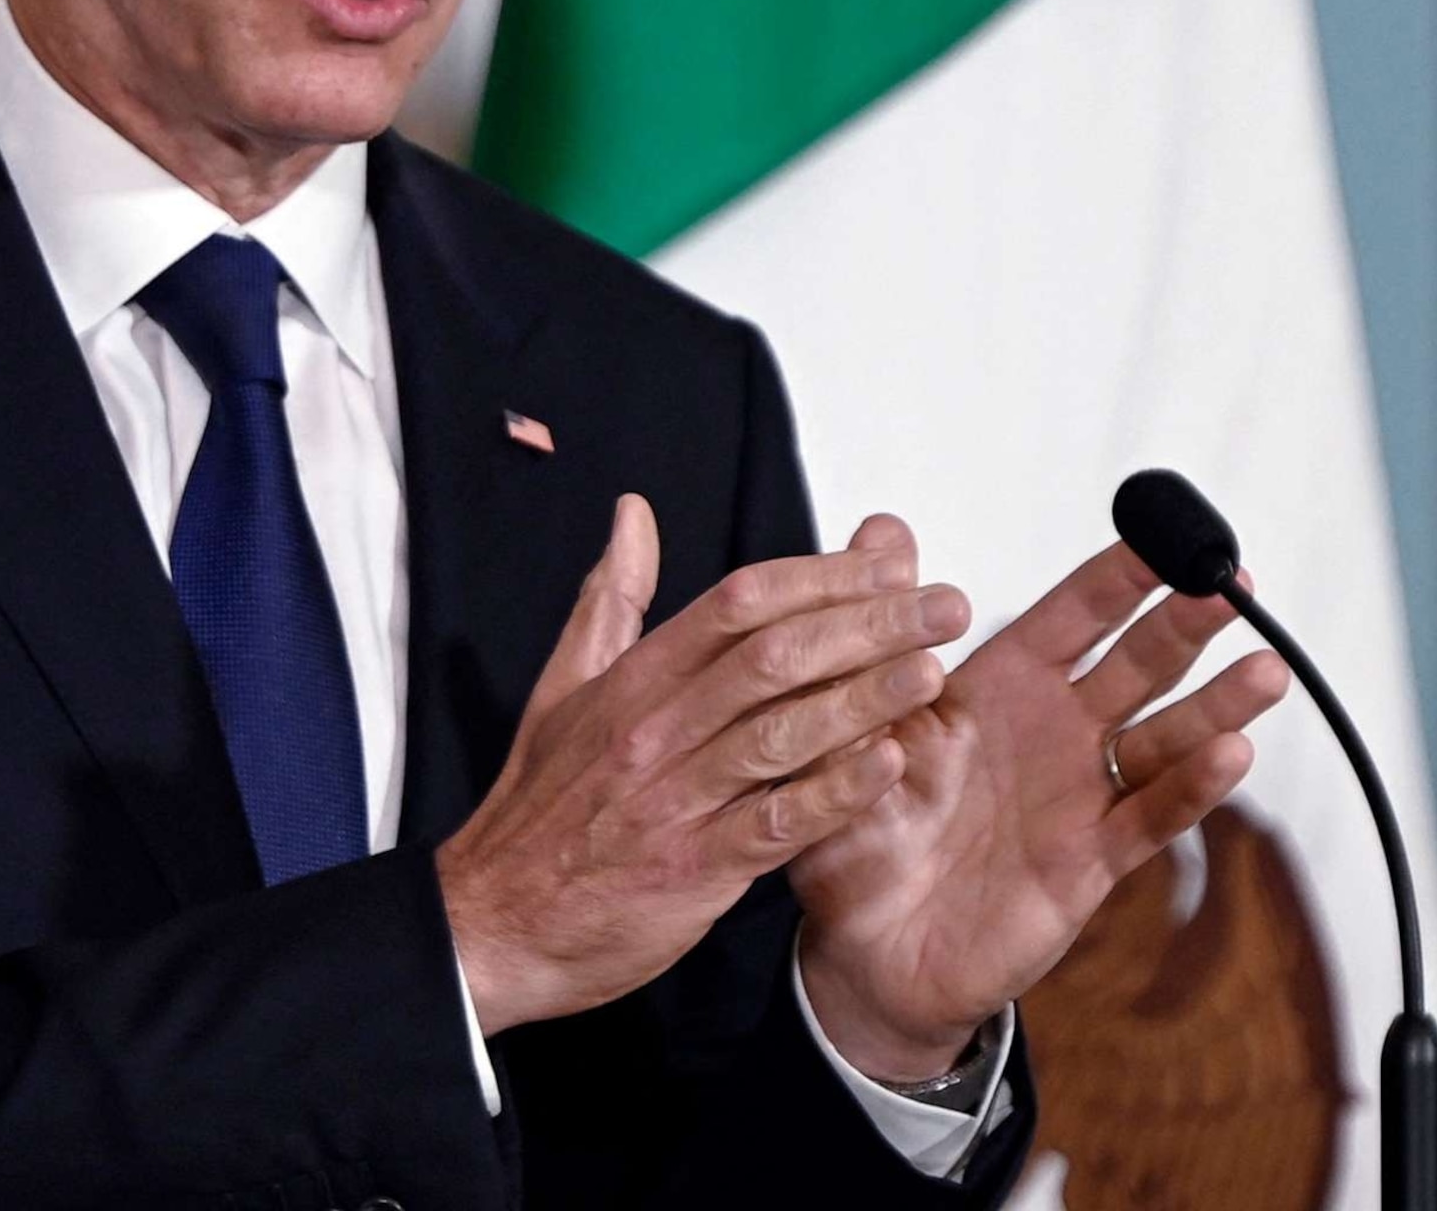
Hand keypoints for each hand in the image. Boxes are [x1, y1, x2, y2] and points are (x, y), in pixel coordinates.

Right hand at [437, 497, 971, 1035]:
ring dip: (866, 697)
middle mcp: (656, 728)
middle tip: (943, 605)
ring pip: (782, 732)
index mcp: (632, 679)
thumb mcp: (563, 687)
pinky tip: (889, 765)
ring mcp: (675, 798)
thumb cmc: (538, 807)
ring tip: (933, 671)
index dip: (820, 576)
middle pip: (774, 656)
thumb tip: (633, 515)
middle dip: (867, 624)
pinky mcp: (693, 868)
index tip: (888, 561)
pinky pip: (774, 823)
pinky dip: (834, 792)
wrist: (492, 922)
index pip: (738, 603)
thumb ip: (609, 599)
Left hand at [789, 529, 1294, 1078]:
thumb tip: (880, 526)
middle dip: (1184, 623)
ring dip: (1217, 705)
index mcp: (995, 690)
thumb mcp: (853, 724)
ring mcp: (1078, 795)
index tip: (1166, 532)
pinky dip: (1191, 787)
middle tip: (1235, 579)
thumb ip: (881, 633)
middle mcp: (1050, 734)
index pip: (1070, 618)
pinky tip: (1233, 753)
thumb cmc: (856, 834)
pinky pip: (1148, 817)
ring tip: (1268, 669)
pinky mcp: (1088, 862)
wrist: (865, 950)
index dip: (1117, 576)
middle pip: (1134, 665)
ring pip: (1163, 738)